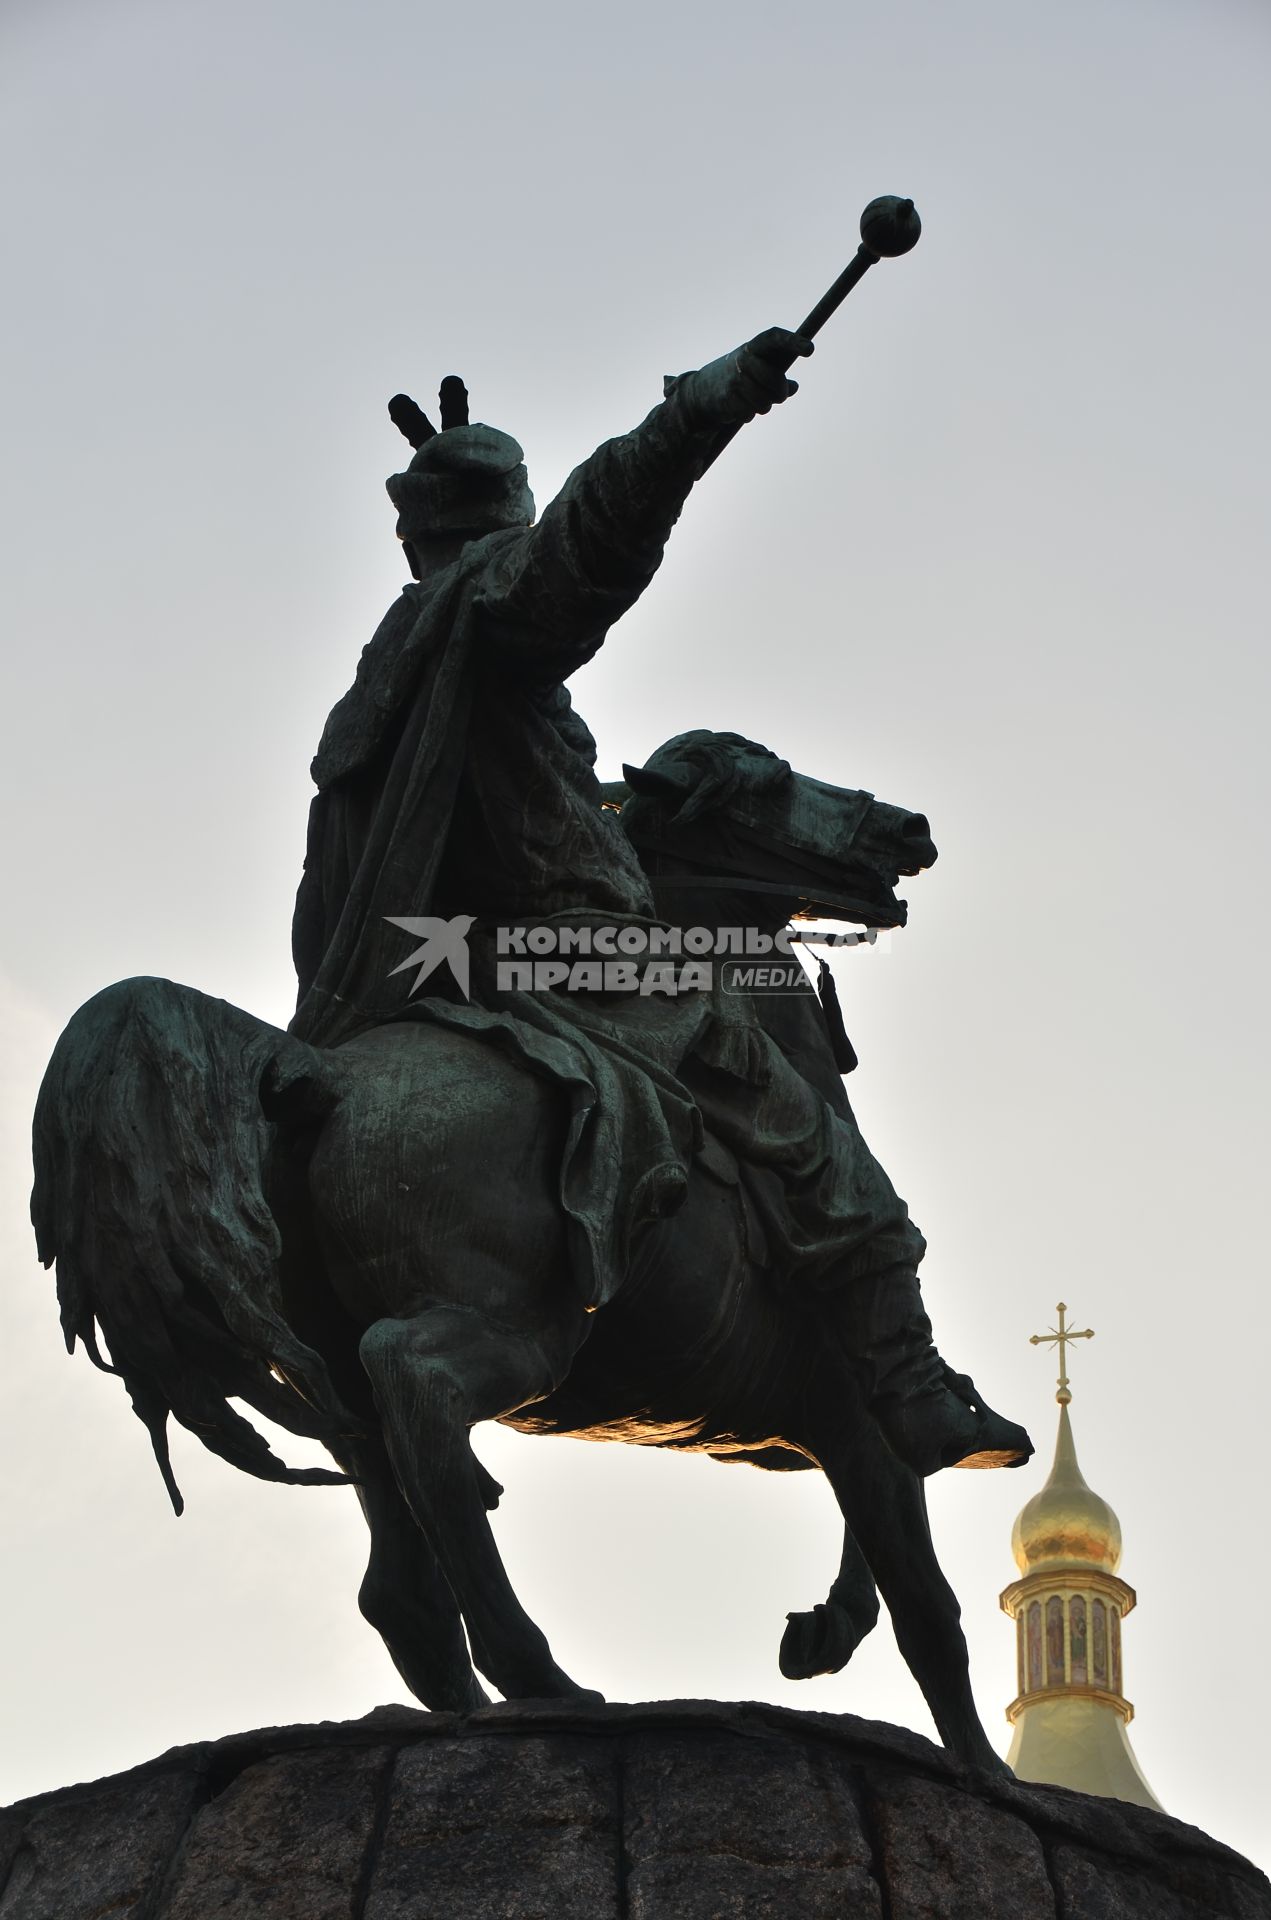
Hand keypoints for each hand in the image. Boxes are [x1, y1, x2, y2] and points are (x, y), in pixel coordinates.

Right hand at [683, 327, 813, 426]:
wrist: (701, 391)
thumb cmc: (739, 377)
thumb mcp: (759, 369)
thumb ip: (779, 376)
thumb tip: (794, 387)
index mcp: (753, 347)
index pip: (774, 338)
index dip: (793, 342)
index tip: (811, 350)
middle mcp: (743, 359)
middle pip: (774, 379)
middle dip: (780, 392)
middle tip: (780, 396)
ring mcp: (733, 379)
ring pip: (764, 402)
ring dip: (764, 406)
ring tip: (755, 401)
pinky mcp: (727, 398)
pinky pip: (750, 413)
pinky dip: (749, 414)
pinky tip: (740, 407)